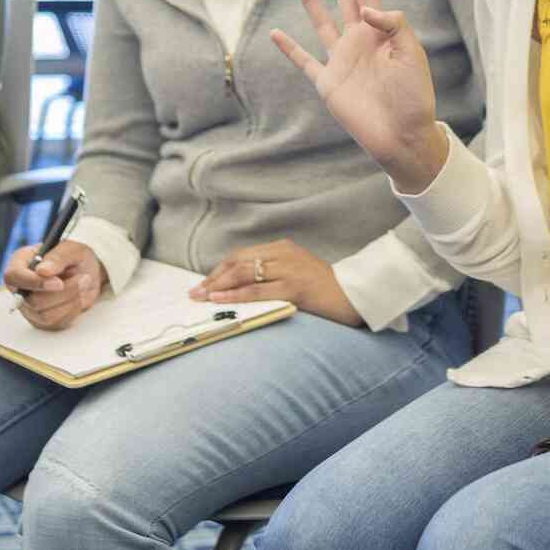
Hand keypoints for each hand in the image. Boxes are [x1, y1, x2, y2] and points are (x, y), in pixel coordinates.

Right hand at [3, 239, 105, 330]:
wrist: (87, 273)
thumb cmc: (74, 258)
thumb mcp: (71, 249)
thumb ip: (57, 257)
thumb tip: (42, 271)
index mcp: (20, 263)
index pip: (13, 276)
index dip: (33, 282)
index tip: (58, 282)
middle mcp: (21, 287)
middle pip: (33, 301)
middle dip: (64, 292)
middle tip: (84, 278)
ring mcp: (29, 307)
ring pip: (47, 315)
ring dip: (71, 300)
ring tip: (84, 283)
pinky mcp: (43, 321)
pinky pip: (58, 323)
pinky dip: (74, 309)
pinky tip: (79, 296)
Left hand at [188, 239, 365, 326]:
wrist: (355, 296)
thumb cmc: (324, 291)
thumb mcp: (295, 274)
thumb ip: (272, 275)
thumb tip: (239, 288)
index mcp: (283, 248)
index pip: (241, 256)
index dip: (219, 270)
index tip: (203, 285)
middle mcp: (284, 254)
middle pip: (238, 262)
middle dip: (213, 278)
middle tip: (195, 294)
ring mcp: (289, 269)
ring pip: (244, 274)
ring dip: (218, 287)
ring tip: (201, 298)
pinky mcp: (294, 286)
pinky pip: (257, 290)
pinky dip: (235, 295)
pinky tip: (220, 300)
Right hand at [271, 0, 448, 193]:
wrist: (403, 136)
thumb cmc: (414, 97)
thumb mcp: (413, 54)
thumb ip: (393, 25)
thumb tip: (367, 8)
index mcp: (381, 34)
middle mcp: (359, 42)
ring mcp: (341, 61)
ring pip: (322, 23)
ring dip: (310, 1)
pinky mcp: (328, 83)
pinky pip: (304, 61)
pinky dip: (289, 49)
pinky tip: (276, 34)